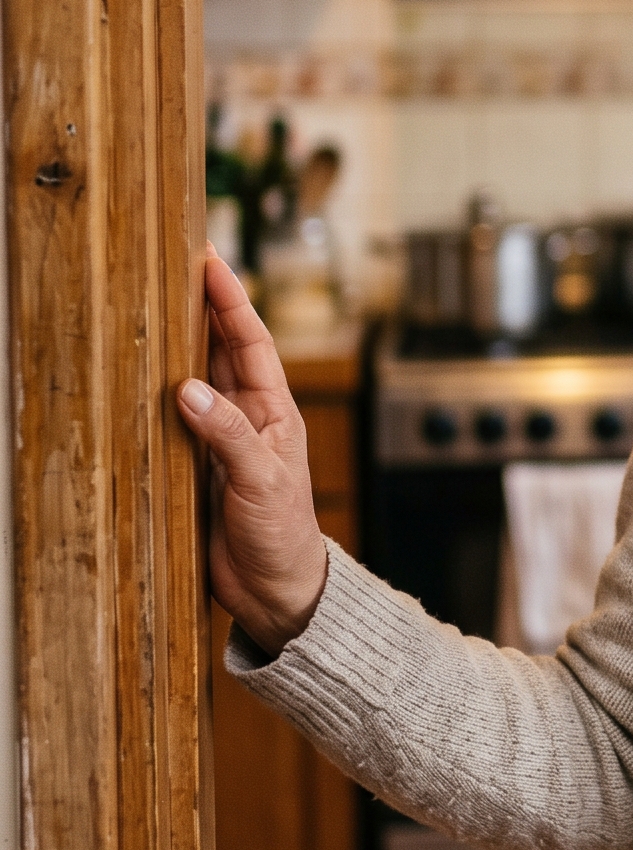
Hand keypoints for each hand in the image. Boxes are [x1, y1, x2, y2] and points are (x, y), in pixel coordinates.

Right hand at [175, 251, 328, 656]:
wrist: (278, 589)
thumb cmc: (284, 536)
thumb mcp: (262, 482)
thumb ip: (227, 437)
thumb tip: (187, 389)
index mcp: (275, 412)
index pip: (250, 341)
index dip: (230, 299)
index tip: (210, 259)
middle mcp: (247, 418)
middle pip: (220, 350)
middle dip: (199, 308)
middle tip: (171, 267)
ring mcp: (220, 441)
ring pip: (193, 380)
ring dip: (173, 347)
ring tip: (146, 308)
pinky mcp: (196, 467)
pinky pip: (172, 422)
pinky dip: (152, 398)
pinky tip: (131, 380)